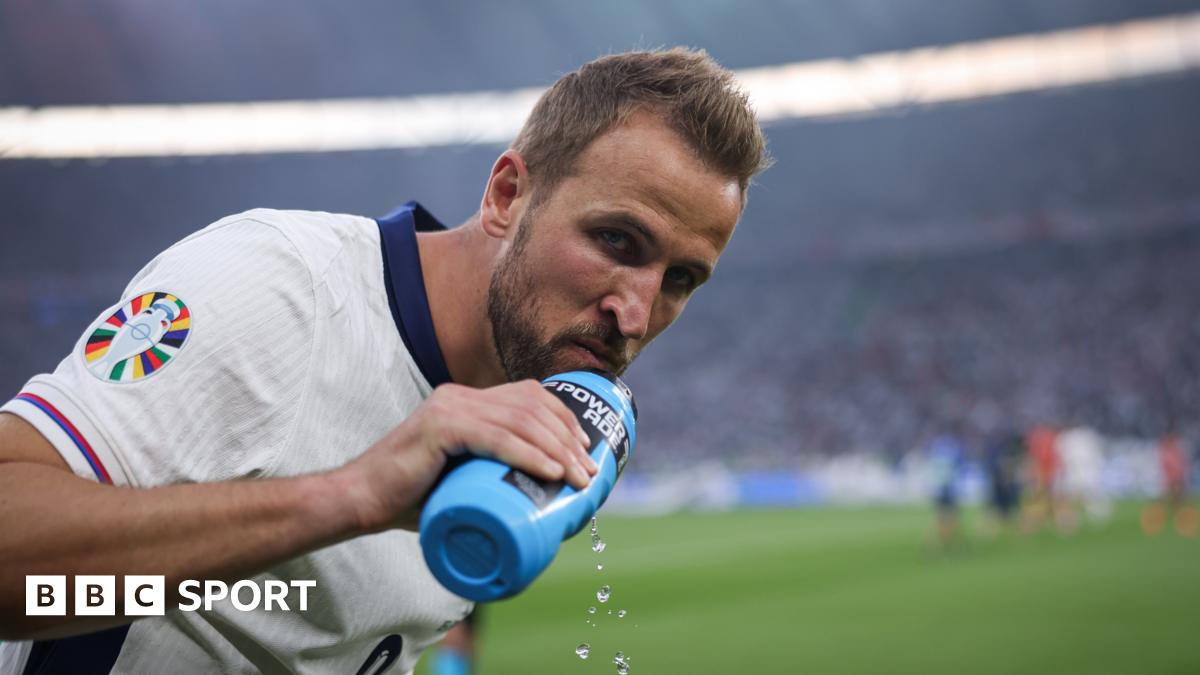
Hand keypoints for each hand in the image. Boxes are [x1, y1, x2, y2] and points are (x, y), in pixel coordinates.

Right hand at [335, 380, 598, 531]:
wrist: (361, 501)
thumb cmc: (412, 499)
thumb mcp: (461, 478)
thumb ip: (491, 475)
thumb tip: (540, 501)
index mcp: (466, 401)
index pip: (530, 397)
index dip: (564, 420)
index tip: (585, 452)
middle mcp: (460, 396)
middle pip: (532, 406)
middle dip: (569, 438)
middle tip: (588, 472)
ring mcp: (449, 407)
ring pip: (521, 420)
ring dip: (557, 449)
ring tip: (578, 478)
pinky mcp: (440, 426)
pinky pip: (496, 437)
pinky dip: (529, 455)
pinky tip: (551, 471)